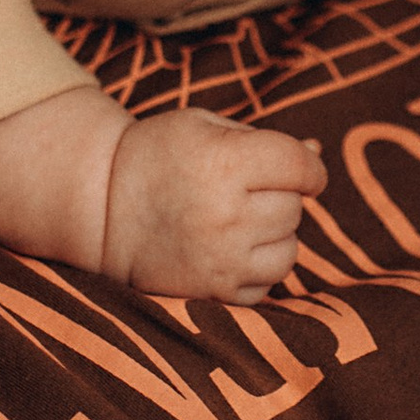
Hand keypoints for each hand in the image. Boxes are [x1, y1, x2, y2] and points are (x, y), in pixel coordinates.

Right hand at [101, 109, 327, 304]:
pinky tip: (229, 249)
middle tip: (243, 191)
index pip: (301, 167)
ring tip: (238, 221)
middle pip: (293, 208)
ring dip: (274, 235)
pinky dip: (257, 268)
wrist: (100, 207)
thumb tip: (318, 152)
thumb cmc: (157, 156)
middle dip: (279, 196)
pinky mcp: (213, 293)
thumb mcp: (203, 127)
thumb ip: (264, 139)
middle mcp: (225, 215)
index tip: (304, 171)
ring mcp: (220, 260)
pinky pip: (267, 285)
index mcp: (223, 163)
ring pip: (289, 251)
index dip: (311, 168)